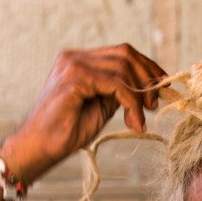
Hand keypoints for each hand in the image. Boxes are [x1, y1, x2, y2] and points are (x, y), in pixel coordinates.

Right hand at [3, 44, 166, 181]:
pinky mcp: (75, 79)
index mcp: (79, 60)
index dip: (146, 66)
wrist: (39, 148)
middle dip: (147, 77)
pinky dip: (131, 103)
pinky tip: (133, 123)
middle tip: (155, 104)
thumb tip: (144, 87)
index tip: (162, 86)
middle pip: (125, 53)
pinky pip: (116, 85)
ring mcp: (72, 65)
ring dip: (140, 95)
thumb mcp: (100, 107)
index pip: (121, 52)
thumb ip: (117, 92)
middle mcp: (74, 57)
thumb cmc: (66, 132)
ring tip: (141, 119)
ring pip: (123, 68)